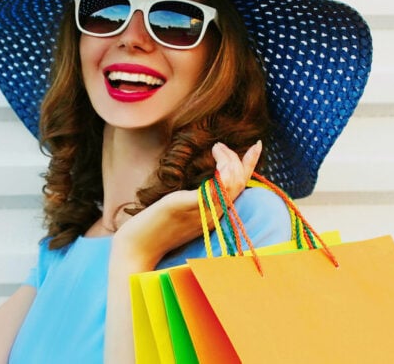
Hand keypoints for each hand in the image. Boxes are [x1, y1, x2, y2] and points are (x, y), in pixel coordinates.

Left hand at [112, 141, 262, 265]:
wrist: (136, 248)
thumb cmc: (154, 228)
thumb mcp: (179, 208)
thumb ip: (194, 198)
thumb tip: (201, 181)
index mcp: (212, 214)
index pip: (239, 188)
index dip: (249, 165)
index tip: (257, 145)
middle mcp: (213, 214)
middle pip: (239, 183)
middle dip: (237, 159)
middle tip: (221, 146)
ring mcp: (203, 212)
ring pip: (232, 184)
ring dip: (229, 160)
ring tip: (217, 148)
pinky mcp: (188, 206)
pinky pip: (216, 189)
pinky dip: (222, 170)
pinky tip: (214, 156)